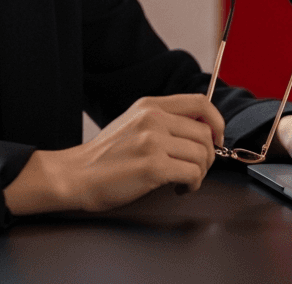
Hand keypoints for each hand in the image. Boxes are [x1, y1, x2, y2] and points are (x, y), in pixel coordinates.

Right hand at [3, 94, 224, 214]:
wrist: (75, 175)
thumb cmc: (104, 157)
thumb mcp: (133, 123)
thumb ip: (163, 121)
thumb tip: (200, 131)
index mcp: (150, 106)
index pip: (200, 103)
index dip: (217, 122)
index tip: (217, 139)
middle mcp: (152, 118)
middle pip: (205, 133)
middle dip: (208, 156)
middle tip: (196, 170)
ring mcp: (152, 141)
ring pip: (202, 154)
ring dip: (200, 173)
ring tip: (185, 181)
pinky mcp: (152, 166)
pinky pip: (192, 173)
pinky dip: (192, 185)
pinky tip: (179, 189)